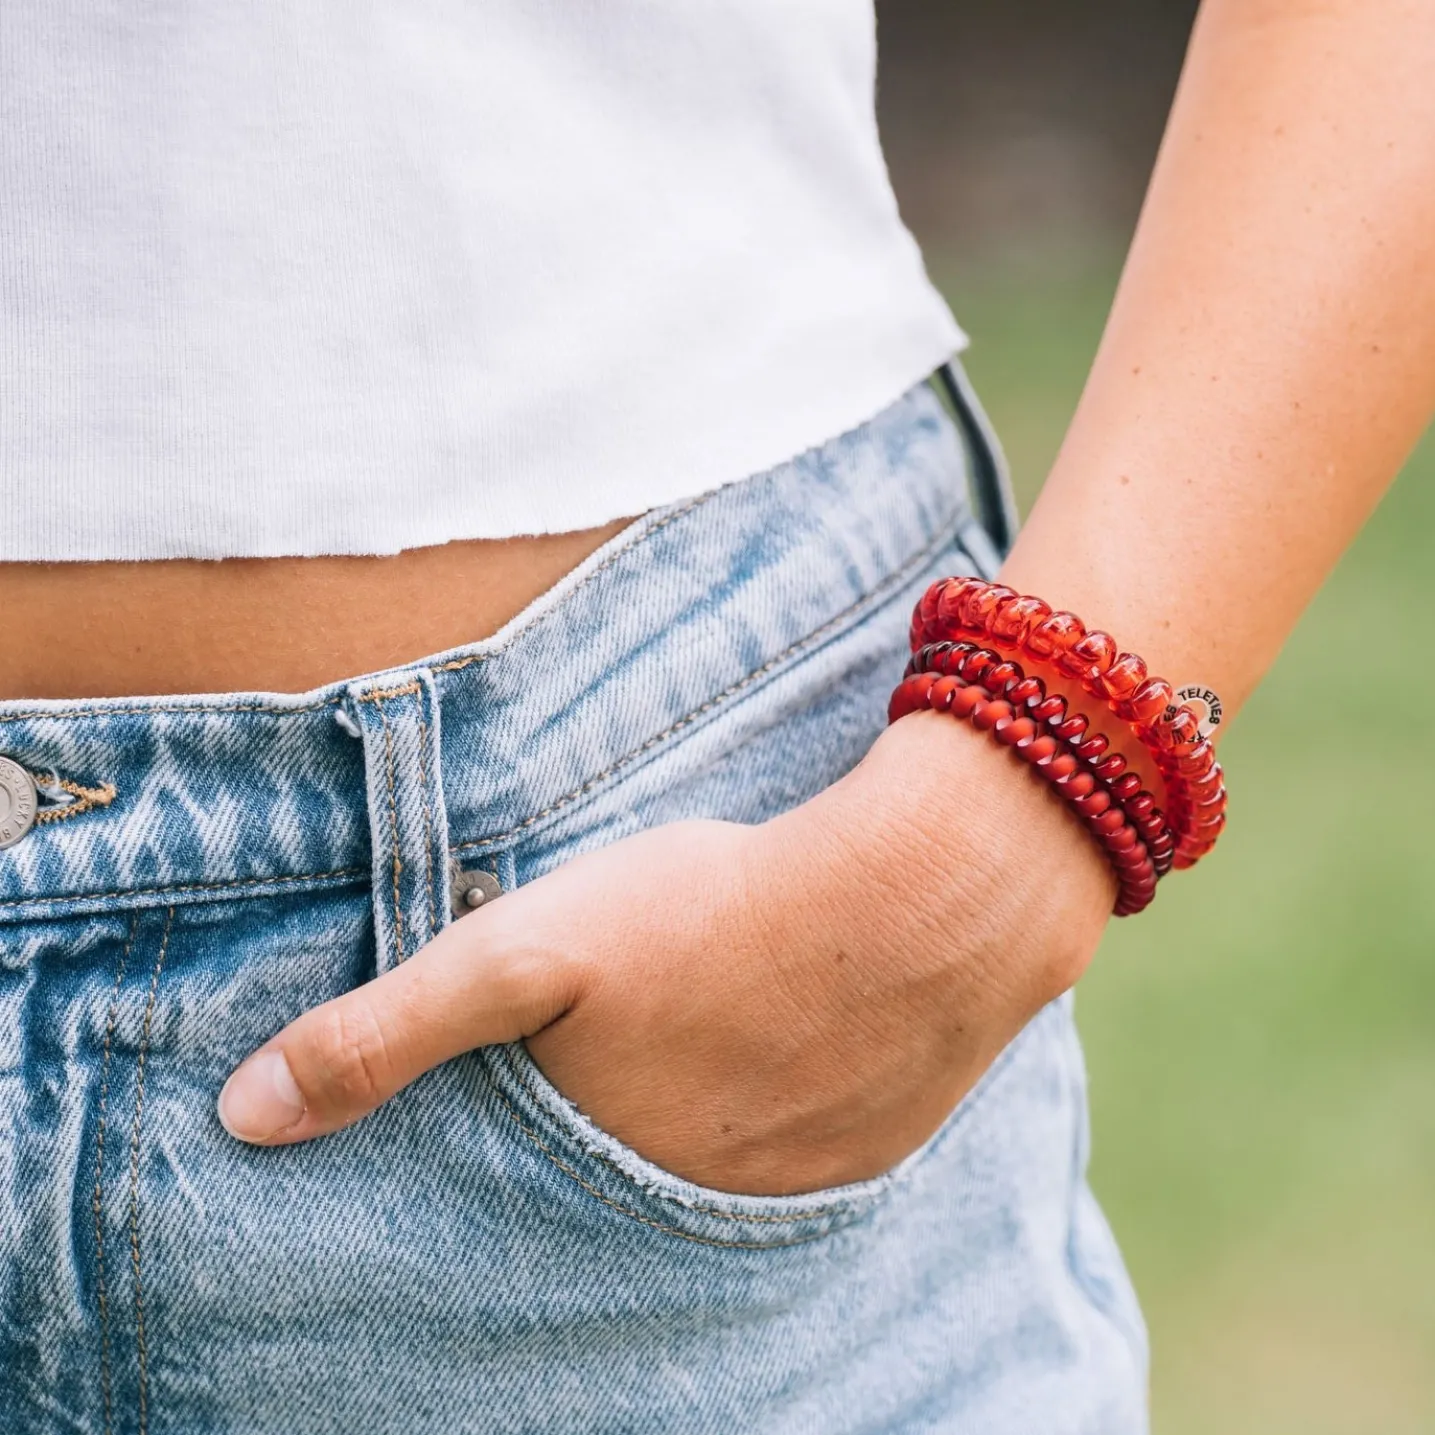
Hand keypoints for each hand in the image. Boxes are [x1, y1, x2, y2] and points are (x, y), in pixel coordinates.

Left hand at [217, 713, 1114, 1195]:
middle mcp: (696, 1201)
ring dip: (692, 1115)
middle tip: (614, 1055)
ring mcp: (795, 1182)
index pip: (517, 1188)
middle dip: (598, 1127)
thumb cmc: (718, 913)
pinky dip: (773, 1104)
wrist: (924, 896)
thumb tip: (242, 1117)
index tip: (513, 1084)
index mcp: (604, 1165)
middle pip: (615, 1177)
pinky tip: (781, 1040)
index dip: (501, 1133)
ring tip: (693, 1046)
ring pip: (711, 1160)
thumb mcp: (527, 951)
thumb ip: (389, 1029)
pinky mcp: (871, 1143)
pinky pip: (797, 1144)